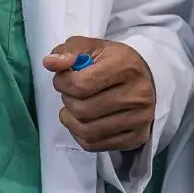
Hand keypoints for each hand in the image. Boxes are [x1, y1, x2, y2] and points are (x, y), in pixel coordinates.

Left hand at [43, 37, 155, 152]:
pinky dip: (80, 135)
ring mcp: (140, 119)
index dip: (62, 83)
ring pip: (88, 131)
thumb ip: (68, 52)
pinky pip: (95, 145)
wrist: (143, 77)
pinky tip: (82, 121)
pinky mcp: (138, 137)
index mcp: (126, 66)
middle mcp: (138, 94)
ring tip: (73, 108)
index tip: (63, 79)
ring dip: (71, 120)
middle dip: (68, 101)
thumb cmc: (112, 62)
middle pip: (83, 110)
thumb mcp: (90, 47)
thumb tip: (50, 63)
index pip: (81, 85)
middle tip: (71, 94)